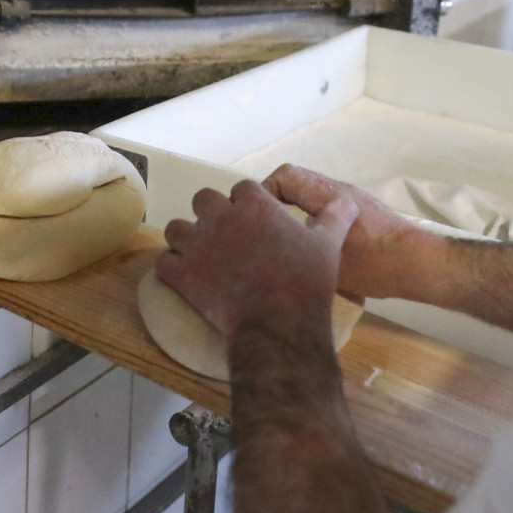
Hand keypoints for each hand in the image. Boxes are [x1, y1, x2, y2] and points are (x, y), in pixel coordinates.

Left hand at [155, 179, 356, 337]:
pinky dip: (172, 268)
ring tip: (200, 255)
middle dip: (212, 214)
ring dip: (186, 239)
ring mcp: (196, 244)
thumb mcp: (328, 245)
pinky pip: (164, 262)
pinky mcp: (181, 273)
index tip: (254, 220)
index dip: (246, 203)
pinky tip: (184, 277)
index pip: (241, 188)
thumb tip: (348, 201)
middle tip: (226, 236)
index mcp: (254, 205)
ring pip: (176, 228)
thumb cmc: (305, 281)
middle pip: (203, 199)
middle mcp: (220, 217)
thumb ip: (333, 218)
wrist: (278, 324)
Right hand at [264, 165, 446, 301]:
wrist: (419, 265)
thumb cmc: (374, 264)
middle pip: (294, 182)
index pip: (285, 176)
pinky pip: (325, 207)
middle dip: (276, 203)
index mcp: (327, 195)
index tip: (258, 221)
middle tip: (267, 232)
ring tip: (286, 242)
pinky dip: (311, 220)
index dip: (265, 193)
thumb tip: (271, 249)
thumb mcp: (328, 262)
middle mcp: (338, 190)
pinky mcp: (361, 213)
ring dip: (294, 211)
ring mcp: (351, 200)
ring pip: (310, 196)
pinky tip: (312, 248)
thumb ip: (298, 247)